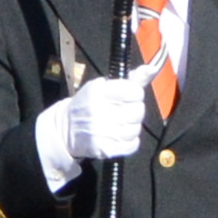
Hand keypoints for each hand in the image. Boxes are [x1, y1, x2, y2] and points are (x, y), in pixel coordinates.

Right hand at [31, 76, 152, 185]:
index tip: (128, 97)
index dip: (135, 94)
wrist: (65, 130)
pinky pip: (132, 145)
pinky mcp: (105, 149)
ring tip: (120, 125)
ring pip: (136, 129)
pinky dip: (130, 142)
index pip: (135, 92)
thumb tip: (151, 68)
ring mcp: (102, 131)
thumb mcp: (103, 86)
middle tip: (123, 112)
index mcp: (99, 92)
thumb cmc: (88, 104)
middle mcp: (99, 111)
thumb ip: (130, 79)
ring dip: (131, 128)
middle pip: (138, 111)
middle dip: (134, 112)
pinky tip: (120, 137)